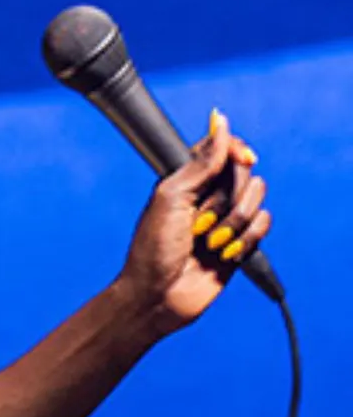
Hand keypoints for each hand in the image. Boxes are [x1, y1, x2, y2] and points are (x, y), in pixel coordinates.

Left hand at [117, 109, 271, 333]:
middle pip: (243, 172)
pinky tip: (223, 254)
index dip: (235, 150)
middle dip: (227, 196)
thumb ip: (202, 161)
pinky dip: (245, 240)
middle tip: (200, 219)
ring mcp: (225, 218)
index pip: (221, 148)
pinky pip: (263, 225)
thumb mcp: (172, 196)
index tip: (241, 159)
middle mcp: (207, 195)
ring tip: (207, 242)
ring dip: (233, 222)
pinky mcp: (241, 242)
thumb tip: (220, 121)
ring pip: (257, 199)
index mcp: (185, 178)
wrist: (158, 295)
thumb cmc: (152, 247)